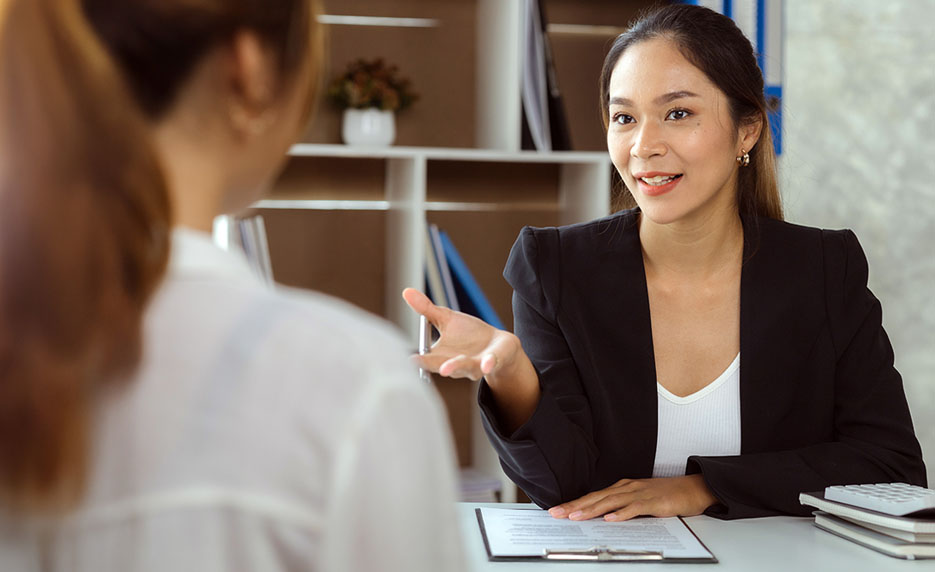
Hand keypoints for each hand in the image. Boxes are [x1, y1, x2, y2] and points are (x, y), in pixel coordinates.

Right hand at [402, 288, 522, 380]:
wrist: (497, 344)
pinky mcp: (492, 362)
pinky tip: (486, 364)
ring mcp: (475, 365)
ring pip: (465, 367)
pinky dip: (487, 364)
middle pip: (442, 365)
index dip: (418, 359)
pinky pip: (489, 364)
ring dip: (455, 367)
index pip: (427, 359)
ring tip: (445, 369)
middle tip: (418, 363)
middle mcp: (457, 365)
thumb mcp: (447, 319)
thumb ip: (427, 309)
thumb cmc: (469, 334)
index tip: (407, 358)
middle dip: (432, 365)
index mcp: (442, 356)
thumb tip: (406, 292)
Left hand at [547, 475, 718, 521]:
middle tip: (556, 513)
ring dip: (592, 509)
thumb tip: (602, 520)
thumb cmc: (665, 496)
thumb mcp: (639, 502)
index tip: (557, 510)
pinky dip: (621, 514)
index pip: (594, 496)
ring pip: (611, 502)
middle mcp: (627, 488)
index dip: (574, 503)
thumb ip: (621, 508)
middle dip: (575, 505)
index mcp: (622, 488)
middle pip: (597, 497)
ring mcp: (640, 493)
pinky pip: (635, 508)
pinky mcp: (653, 501)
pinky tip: (610, 519)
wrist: (692, 489)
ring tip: (575, 516)